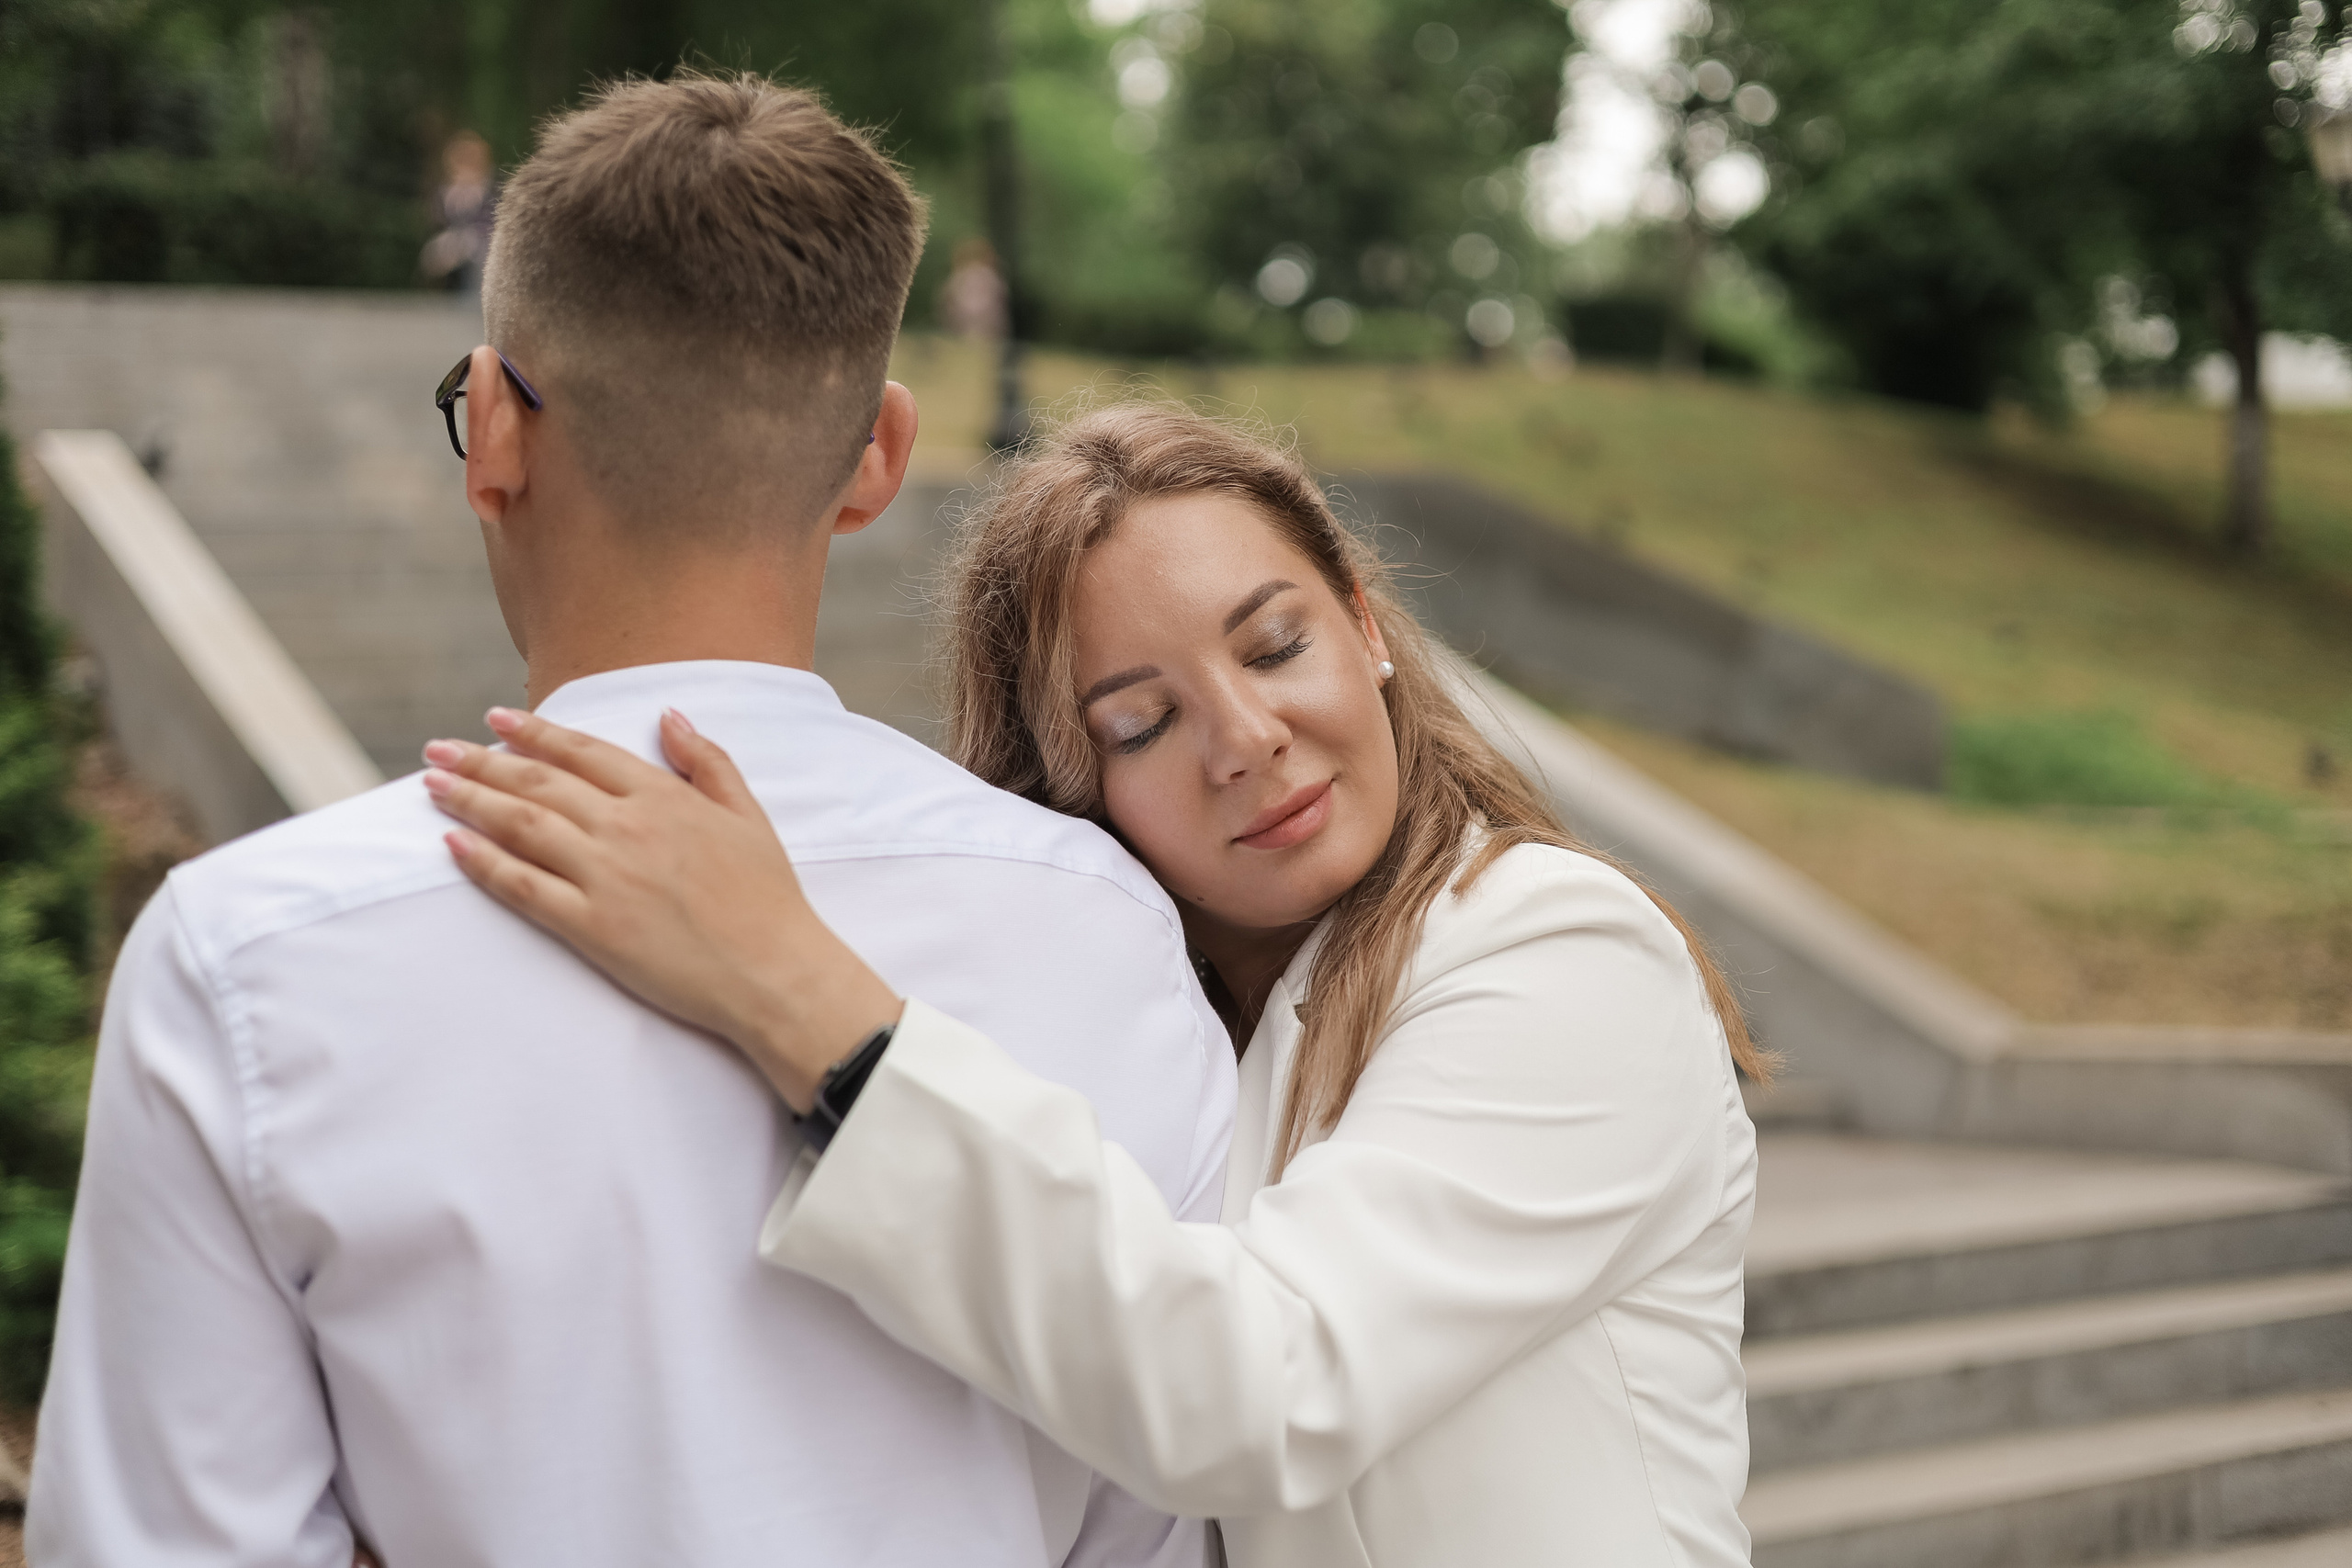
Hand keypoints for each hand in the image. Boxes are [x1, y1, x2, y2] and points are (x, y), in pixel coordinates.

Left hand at [420, 707, 900, 1112]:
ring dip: (470, 799)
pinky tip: (453, 844)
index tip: (496, 719)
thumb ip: (707, 761)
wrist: (774, 970)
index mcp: (664, 797)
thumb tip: (668, 716)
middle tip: (438, 748)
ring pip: (521, 825)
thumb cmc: (768, 897)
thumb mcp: (748, 815)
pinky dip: (484, 863)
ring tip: (432, 784)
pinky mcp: (591, 926)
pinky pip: (524, 887)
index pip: (583, 752)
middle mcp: (627, 827)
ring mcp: (605, 876)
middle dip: (481, 760)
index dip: (535, 732)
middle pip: (538, 782)